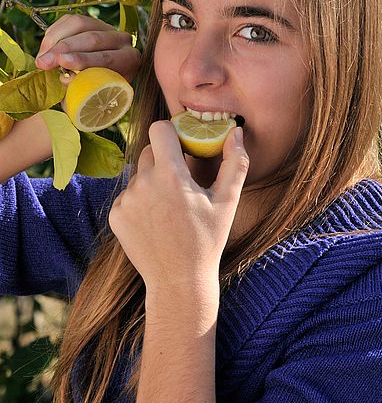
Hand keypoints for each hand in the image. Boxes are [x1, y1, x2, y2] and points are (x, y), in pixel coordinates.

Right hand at [35, 14, 140, 82]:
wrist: (104, 78)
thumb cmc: (98, 91)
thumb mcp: (95, 98)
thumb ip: (82, 92)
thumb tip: (66, 80)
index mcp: (129, 61)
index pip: (108, 58)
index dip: (83, 59)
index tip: (62, 62)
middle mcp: (121, 40)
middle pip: (93, 38)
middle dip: (64, 49)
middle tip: (44, 62)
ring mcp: (106, 27)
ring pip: (79, 24)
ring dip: (55, 40)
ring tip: (42, 57)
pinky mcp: (90, 20)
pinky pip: (69, 20)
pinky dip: (53, 33)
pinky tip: (46, 48)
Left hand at [108, 121, 248, 293]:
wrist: (179, 281)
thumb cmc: (207, 240)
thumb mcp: (228, 201)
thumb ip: (235, 161)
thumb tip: (236, 131)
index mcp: (170, 175)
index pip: (159, 129)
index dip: (172, 132)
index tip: (182, 145)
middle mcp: (143, 183)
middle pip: (149, 150)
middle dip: (164, 157)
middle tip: (181, 181)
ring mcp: (126, 200)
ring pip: (139, 174)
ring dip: (153, 180)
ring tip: (170, 207)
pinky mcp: (116, 216)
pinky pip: (128, 195)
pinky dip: (140, 201)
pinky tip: (156, 220)